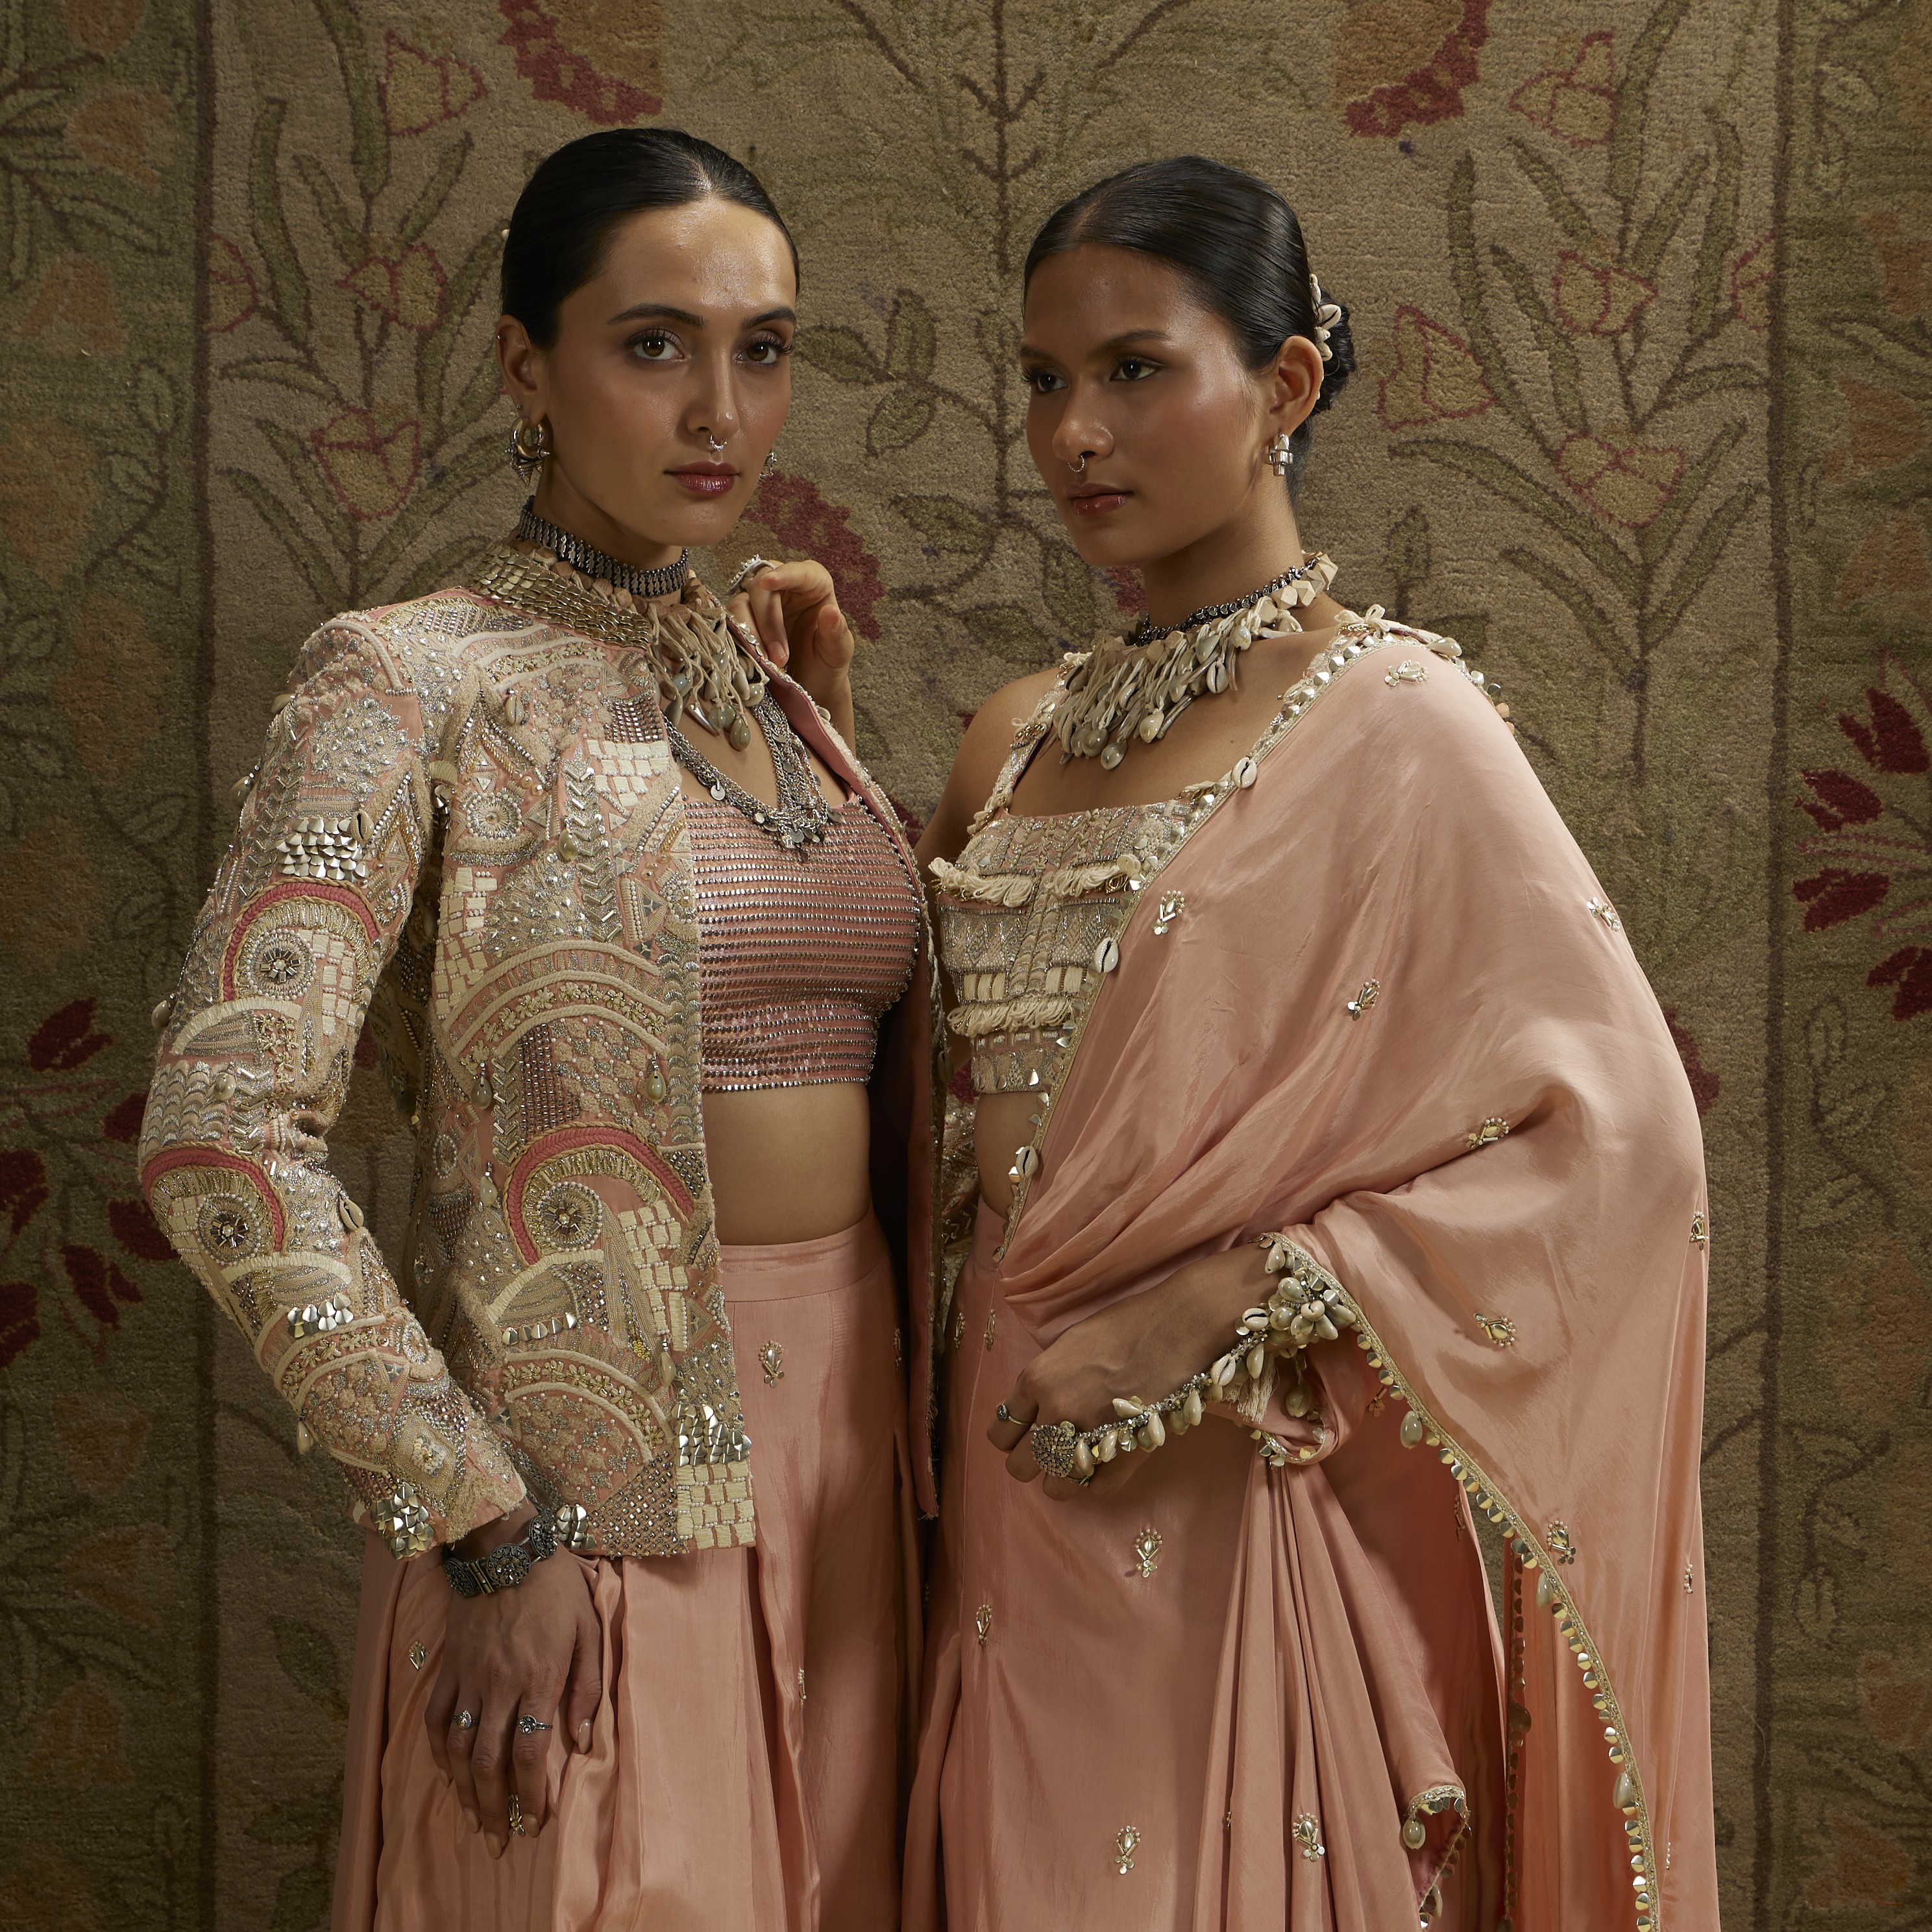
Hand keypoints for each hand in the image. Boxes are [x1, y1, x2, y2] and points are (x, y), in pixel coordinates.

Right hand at [424, 1507, 601, 1856]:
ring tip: (475, 1820)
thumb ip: (587, 1687)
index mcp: (540, 1678)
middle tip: (500, 1841)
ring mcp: (470, 1677)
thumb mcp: (590, 1629)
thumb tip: (582, 1742)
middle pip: (489, 1762)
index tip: (535, 1823)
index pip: (530, 1753)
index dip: (531, 1795)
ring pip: (457, 1748)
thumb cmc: (557, 1587)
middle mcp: (500, 1685)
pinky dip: (437, 1752)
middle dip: (495, 1808)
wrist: (507, 1547)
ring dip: (464, 1791)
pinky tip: (447, 1774)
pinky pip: (436, 1718)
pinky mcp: (450, 1666)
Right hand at [727, 558, 854, 733]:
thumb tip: (831, 612)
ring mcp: (759, 603)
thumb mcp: (838, 651)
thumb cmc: (826, 662)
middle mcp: (784, 587)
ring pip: (741, 604)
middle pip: (761, 587)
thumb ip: (836, 633)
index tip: (768, 583)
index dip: (782, 576)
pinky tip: (750, 659)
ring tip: (768, 663)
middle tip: (779, 658)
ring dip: (751, 634)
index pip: (798, 572)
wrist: (810, 685)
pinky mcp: (743, 621)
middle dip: (767, 622)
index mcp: (813, 583)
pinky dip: (738, 640)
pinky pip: (731, 623)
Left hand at [985, 1245, 1269, 1501]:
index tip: (1025, 1434)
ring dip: (1063, 1478)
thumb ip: (1047, 1377)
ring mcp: (1090, 1437)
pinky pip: (1097, 1489)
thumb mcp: (1070, 1342)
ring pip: (1054, 1486)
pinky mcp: (1125, 1453)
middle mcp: (1055, 1412)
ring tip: (1079, 1461)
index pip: (1000, 1430)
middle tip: (1051, 1449)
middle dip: (1032, 1461)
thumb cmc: (1127, 1323)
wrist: (1180, 1325)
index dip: (1012, 1436)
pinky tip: (1106, 1464)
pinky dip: (1098, 1482)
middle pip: (1019, 1466)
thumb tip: (1037, 1404)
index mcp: (1037, 1379)